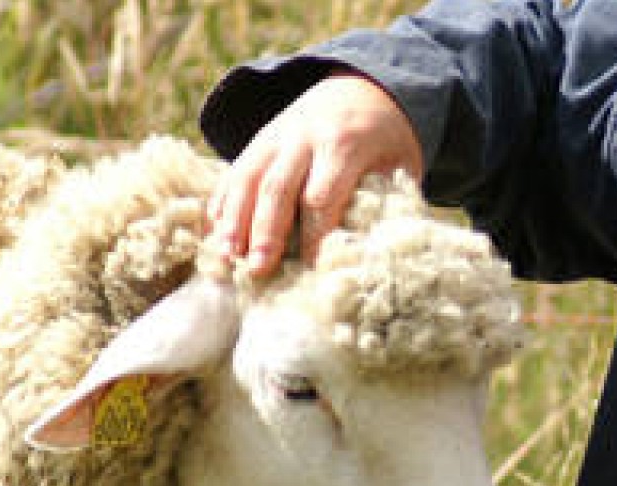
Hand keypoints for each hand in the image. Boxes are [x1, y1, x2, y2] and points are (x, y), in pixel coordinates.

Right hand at [207, 71, 423, 276]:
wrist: (362, 86)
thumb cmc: (385, 137)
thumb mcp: (400, 161)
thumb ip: (388, 200)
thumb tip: (375, 251)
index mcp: (345, 144)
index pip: (322, 196)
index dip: (314, 234)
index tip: (311, 267)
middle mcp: (305, 135)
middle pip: (278, 187)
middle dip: (265, 231)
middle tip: (258, 269)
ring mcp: (277, 134)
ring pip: (248, 176)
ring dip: (235, 218)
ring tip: (228, 255)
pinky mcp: (260, 138)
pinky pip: (235, 168)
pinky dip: (223, 200)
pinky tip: (215, 231)